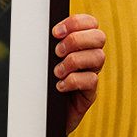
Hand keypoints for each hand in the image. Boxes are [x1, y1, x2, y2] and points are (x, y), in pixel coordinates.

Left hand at [52, 13, 105, 134]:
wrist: (42, 114)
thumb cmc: (41, 82)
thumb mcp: (44, 59)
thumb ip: (48, 44)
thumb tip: (38, 28)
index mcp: (80, 44)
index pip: (90, 23)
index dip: (76, 22)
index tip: (55, 32)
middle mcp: (89, 57)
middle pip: (99, 37)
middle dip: (76, 40)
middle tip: (57, 52)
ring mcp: (91, 74)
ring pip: (98, 57)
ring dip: (73, 61)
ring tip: (57, 72)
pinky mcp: (90, 93)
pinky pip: (91, 80)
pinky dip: (73, 81)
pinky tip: (59, 86)